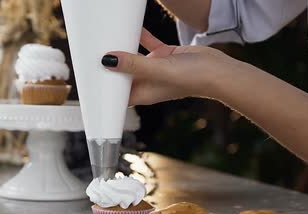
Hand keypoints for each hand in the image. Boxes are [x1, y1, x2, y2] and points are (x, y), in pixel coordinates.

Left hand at [102, 29, 230, 105]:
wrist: (218, 72)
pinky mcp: (166, 56)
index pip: (117, 94)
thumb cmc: (191, 79)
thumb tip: (107, 60)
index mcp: (143, 93)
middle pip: (122, 74)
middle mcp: (147, 82)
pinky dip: (140, 35)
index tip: (88, 79)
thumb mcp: (157, 70)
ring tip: (107, 37)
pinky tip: (132, 25)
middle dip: (109, 65)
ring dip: (123, 48)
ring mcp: (156, 69)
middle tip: (92, 52)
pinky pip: (148, 43)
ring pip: (134, 57)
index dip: (103, 89)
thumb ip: (133, 65)